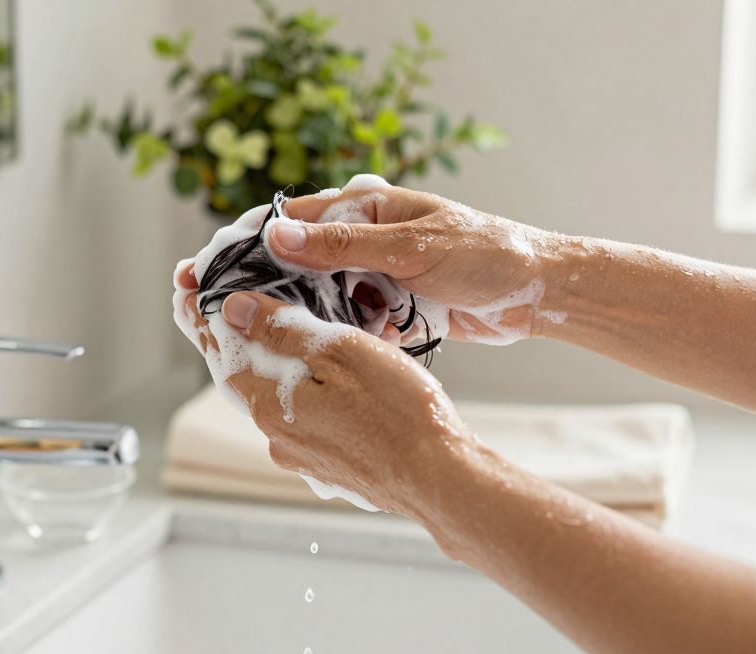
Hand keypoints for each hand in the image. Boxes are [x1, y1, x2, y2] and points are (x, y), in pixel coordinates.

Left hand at [181, 278, 476, 518]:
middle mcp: (277, 436)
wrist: (441, 478)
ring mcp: (303, 455)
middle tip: (227, 304)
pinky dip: (304, 388)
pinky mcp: (330, 464)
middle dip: (238, 338)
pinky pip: (305, 415)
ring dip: (275, 363)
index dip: (204, 320)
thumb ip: (283, 331)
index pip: (222, 353)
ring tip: (279, 329)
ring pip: (277, 396)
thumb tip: (234, 311)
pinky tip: (323, 373)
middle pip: (245, 375)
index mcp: (270, 405)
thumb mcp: (340, 352)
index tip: (188, 294)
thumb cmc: (400, 413)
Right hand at [268, 181, 569, 343]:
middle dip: (278, 288)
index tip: (216, 270)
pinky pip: (355, 323)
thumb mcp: (409, 248)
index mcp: (367, 204)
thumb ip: (342, 244)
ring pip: (325, 297)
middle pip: (302, 262)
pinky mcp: (392, 307)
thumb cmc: (486, 255)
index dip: (254, 243)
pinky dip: (351, 336)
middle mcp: (366, 237)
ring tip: (300, 336)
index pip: (294, 219)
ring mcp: (378, 273)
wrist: (539, 295)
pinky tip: (350, 349)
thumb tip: (278, 236)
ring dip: (318, 317)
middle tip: (245, 314)